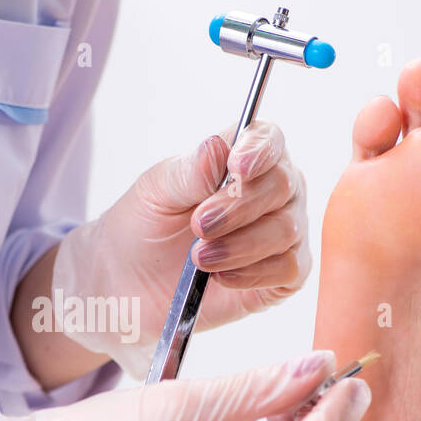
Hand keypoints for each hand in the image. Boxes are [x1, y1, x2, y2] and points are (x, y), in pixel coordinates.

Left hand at [52, 122, 308, 376]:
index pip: (268, 139)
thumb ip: (189, 171)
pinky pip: (288, 268)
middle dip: (238, 207)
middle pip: (282, 185)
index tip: (237, 168)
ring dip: (240, 245)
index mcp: (244, 157)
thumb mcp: (155, 193)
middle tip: (199, 226)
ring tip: (199, 258)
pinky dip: (253, 273)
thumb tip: (220, 148)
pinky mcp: (283, 273)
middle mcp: (272, 191)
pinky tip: (220, 277)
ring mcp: (282, 232)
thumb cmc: (147, 226)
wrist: (132, 281)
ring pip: (285, 230)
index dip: (259, 150)